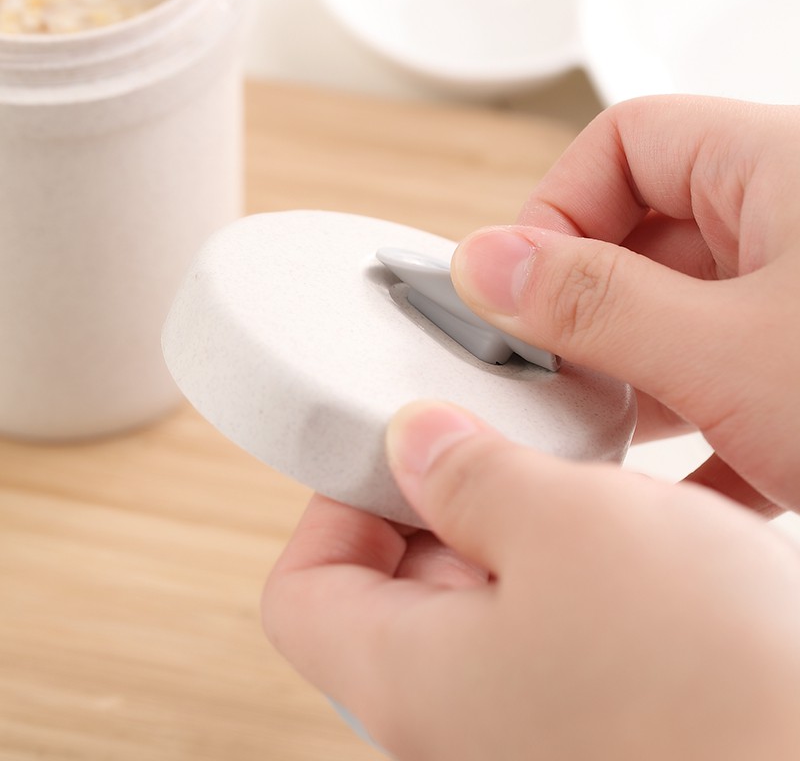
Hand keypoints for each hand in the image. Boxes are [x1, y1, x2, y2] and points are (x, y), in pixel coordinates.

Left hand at [263, 401, 799, 760]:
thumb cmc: (704, 682)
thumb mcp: (565, 528)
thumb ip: (469, 473)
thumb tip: (412, 440)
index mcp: (410, 677)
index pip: (303, 590)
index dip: (334, 505)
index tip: (389, 447)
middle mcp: (459, 711)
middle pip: (397, 583)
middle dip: (440, 497)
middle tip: (494, 435)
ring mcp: (533, 712)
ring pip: (490, 589)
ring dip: (524, 516)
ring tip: (575, 465)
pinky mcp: (606, 708)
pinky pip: (566, 613)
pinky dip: (585, 555)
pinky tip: (641, 508)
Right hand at [451, 96, 799, 513]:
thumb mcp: (730, 348)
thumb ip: (598, 304)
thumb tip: (487, 266)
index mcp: (781, 169)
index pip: (627, 141)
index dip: (556, 207)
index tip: (517, 291)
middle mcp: (794, 227)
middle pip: (643, 237)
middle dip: (584, 313)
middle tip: (545, 373)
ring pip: (678, 321)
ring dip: (629, 381)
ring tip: (592, 431)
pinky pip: (726, 387)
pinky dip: (690, 439)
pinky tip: (661, 490)